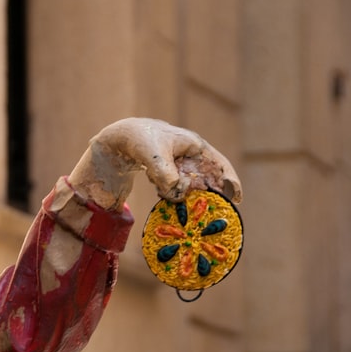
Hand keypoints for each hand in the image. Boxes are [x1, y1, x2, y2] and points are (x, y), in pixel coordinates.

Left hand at [67, 118, 241, 210]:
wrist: (115, 139)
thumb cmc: (138, 140)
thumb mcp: (155, 158)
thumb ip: (168, 177)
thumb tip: (178, 195)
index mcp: (193, 146)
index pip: (219, 165)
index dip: (231, 182)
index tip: (236, 200)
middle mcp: (188, 156)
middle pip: (208, 178)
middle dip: (211, 195)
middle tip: (214, 213)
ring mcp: (176, 165)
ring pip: (190, 185)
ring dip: (189, 197)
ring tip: (190, 210)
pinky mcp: (163, 173)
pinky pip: (174, 188)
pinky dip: (172, 195)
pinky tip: (164, 198)